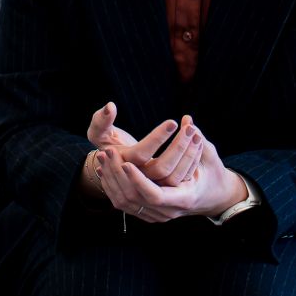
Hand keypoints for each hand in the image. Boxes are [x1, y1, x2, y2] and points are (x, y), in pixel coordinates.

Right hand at [83, 102, 203, 199]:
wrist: (116, 171)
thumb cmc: (108, 147)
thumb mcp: (98, 133)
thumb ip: (101, 120)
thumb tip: (110, 106)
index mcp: (123, 165)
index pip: (142, 153)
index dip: (157, 138)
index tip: (173, 122)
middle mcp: (138, 180)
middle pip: (163, 168)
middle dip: (179, 146)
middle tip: (190, 127)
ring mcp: (153, 187)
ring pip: (176, 176)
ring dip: (189, 153)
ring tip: (195, 132)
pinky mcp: (165, 189)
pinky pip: (182, 178)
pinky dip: (191, 161)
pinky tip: (197, 142)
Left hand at [102, 117, 247, 222]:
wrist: (211, 196)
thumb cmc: (212, 174)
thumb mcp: (210, 157)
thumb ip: (200, 140)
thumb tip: (187, 120)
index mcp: (184, 198)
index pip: (154, 195)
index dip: (138, 180)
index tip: (125, 162)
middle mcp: (168, 211)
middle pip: (135, 197)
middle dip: (118, 173)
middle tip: (107, 150)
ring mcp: (155, 214)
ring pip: (125, 200)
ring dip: (111, 176)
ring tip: (101, 152)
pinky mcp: (146, 211)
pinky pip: (124, 201)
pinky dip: (112, 184)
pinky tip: (103, 166)